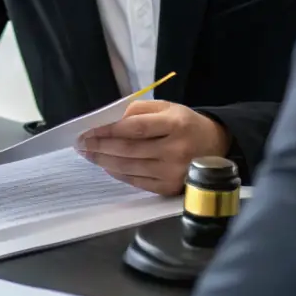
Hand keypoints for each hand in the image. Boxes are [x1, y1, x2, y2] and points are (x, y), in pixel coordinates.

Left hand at [76, 99, 229, 195]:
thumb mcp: (167, 107)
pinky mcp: (170, 188)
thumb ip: (139, 110)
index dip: (108, 131)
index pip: (135, 129)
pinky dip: (118, 174)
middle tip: (80, 144)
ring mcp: (173, 172)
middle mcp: (175, 150)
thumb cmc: (185, 124)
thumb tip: (112, 122)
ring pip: (129, 168)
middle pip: (128, 150)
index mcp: (176, 124)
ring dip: (104, 161)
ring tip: (88, 154)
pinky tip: (106, 166)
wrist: (215, 147)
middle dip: (99, 147)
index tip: (88, 131)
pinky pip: (137, 182)